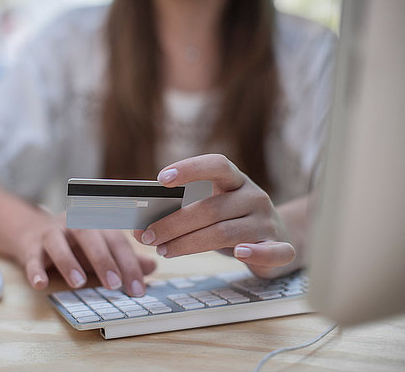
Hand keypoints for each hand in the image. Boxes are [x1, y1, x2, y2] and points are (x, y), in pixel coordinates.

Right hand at [19, 214, 155, 295]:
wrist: (33, 232)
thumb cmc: (74, 243)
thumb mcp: (101, 249)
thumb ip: (124, 258)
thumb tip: (152, 267)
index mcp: (96, 222)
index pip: (115, 239)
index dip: (128, 263)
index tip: (137, 288)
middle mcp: (73, 223)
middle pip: (89, 235)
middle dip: (103, 260)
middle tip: (115, 284)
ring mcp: (50, 233)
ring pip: (58, 242)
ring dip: (68, 262)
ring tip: (78, 283)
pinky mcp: (31, 246)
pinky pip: (32, 257)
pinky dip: (35, 270)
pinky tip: (40, 284)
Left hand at [133, 154, 295, 278]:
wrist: (276, 237)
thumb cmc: (231, 221)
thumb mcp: (209, 209)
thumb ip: (179, 213)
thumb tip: (138, 229)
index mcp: (235, 180)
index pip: (216, 164)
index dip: (190, 169)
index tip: (161, 179)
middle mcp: (254, 196)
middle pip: (210, 208)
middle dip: (173, 224)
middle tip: (148, 237)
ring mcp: (268, 221)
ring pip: (226, 232)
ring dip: (189, 244)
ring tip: (164, 251)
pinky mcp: (281, 246)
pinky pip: (272, 251)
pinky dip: (255, 253)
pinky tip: (238, 254)